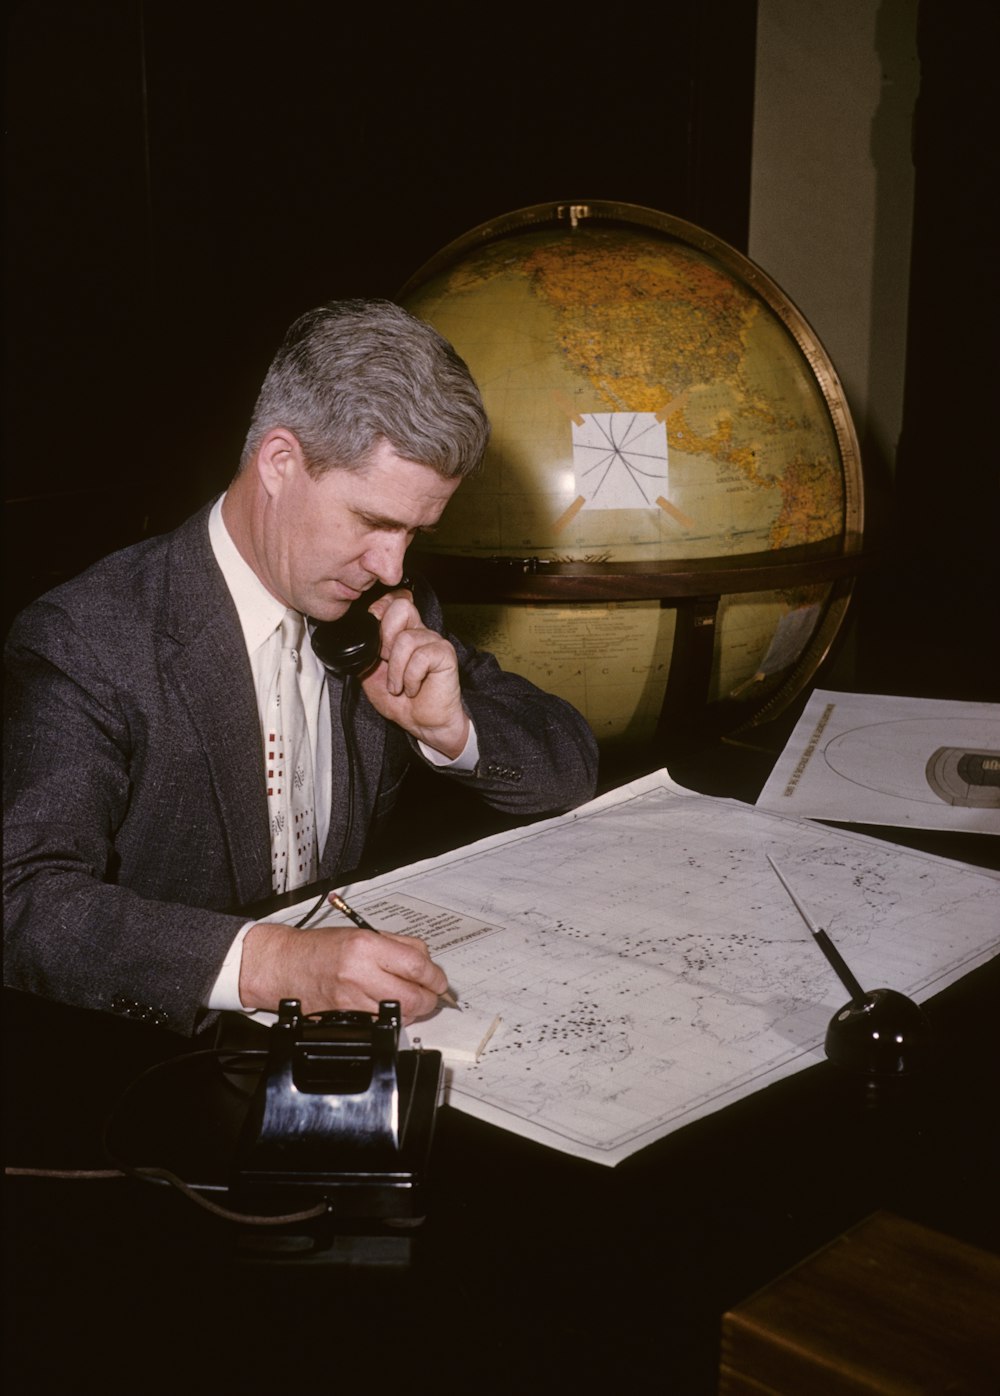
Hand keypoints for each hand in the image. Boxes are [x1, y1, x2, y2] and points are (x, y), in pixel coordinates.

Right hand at [239, 921, 448, 1022]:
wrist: (286, 966)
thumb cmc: (321, 948)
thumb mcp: (364, 933)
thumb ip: (400, 946)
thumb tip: (428, 964)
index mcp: (366, 947)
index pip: (416, 966)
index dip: (435, 976)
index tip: (439, 980)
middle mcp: (358, 975)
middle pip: (413, 997)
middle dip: (429, 998)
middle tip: (431, 993)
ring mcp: (350, 1001)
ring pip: (400, 1015)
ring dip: (413, 1010)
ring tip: (408, 997)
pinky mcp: (345, 1021)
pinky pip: (382, 1025)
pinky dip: (392, 1018)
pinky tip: (388, 1006)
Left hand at [360, 591, 469, 757]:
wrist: (424, 724)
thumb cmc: (403, 702)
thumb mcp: (370, 677)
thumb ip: (363, 655)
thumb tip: (353, 641)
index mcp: (402, 633)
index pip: (394, 601)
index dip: (381, 609)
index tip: (375, 635)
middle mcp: (419, 632)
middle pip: (402, 607)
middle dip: (386, 637)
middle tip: (386, 661)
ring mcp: (433, 642)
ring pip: (406, 639)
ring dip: (396, 670)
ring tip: (399, 687)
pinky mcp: (445, 654)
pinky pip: (421, 657)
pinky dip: (411, 678)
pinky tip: (413, 688)